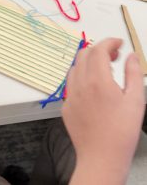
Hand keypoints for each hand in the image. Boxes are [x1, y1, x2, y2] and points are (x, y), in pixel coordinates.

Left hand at [62, 38, 144, 184]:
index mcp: (97, 80)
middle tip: (114, 56)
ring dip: (88, 62)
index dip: (109, 42)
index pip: (98, 49)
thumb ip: (133, 73)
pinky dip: (81, 77)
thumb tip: (130, 55)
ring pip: (75, 67)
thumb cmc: (122, 131)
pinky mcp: (65, 105)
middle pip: (83, 54)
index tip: (119, 43)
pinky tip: (92, 87)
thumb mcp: (136, 100)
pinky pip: (70, 83)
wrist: (101, 157)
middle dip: (99, 49)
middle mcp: (79, 84)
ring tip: (104, 70)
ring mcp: (69, 94)